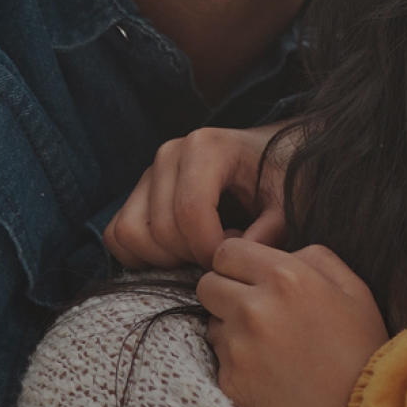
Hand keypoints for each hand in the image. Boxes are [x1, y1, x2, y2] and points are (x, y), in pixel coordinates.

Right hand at [103, 124, 296, 269]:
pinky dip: (142, 255)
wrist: (272, 156)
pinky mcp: (138, 193)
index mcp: (206, 147)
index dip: (209, 250)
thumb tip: (236, 254)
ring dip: (165, 258)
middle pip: (160, 229)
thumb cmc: (283, 177)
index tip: (235, 259)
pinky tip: (181, 252)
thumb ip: (271, 229)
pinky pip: (117, 234)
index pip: (189, 212)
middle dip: (192, 257)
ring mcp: (149, 172)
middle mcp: (170, 153)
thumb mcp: (289, 201)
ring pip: (130, 233)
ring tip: (204, 250)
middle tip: (225, 254)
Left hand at [199, 240, 386, 406]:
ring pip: (212, 325)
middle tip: (255, 311)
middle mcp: (254, 309)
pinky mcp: (231, 383)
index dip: (237, 263)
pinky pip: (220, 363)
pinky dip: (239, 366)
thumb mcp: (353, 288)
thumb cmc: (363, 349)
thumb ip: (313, 257)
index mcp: (284, 277)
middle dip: (226, 293)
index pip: (226, 251)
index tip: (250, 278)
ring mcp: (238, 349)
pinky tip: (270, 376)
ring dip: (231, 330)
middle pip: (208, 285)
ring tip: (271, 349)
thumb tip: (281, 253)